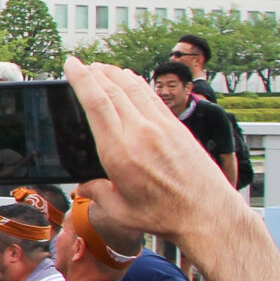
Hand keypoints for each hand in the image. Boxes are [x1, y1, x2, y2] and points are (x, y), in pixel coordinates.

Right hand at [65, 57, 253, 243]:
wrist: (208, 214)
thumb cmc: (165, 215)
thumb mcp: (121, 211)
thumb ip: (98, 194)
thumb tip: (85, 187)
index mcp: (120, 152)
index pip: (97, 104)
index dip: (82, 79)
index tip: (71, 65)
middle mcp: (140, 133)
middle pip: (114, 90)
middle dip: (94, 72)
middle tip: (82, 64)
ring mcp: (162, 127)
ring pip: (134, 88)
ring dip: (116, 73)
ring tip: (103, 68)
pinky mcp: (177, 128)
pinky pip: (152, 97)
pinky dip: (138, 84)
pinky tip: (131, 81)